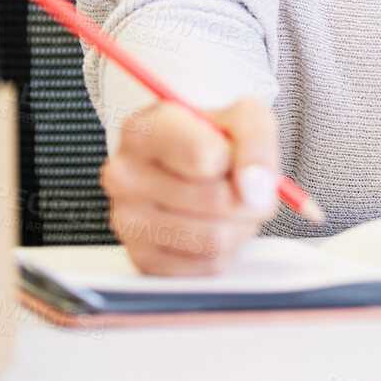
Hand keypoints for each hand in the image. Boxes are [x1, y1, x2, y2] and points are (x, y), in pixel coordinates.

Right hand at [99, 97, 280, 274]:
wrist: (191, 159)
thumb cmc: (212, 135)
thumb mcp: (242, 115)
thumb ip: (255, 142)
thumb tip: (256, 190)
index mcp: (142, 131)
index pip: (202, 155)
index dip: (234, 157)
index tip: (233, 152)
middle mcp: (124, 176)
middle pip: (213, 200)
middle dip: (245, 195)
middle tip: (243, 182)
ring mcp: (128, 222)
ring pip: (214, 238)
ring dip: (240, 223)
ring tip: (231, 201)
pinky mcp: (143, 258)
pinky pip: (209, 264)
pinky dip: (228, 247)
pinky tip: (217, 222)